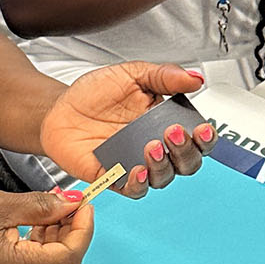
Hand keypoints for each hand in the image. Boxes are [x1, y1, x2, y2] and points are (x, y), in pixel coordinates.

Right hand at [0, 188, 92, 263]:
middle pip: (62, 262)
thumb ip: (39, 206)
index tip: (83, 205)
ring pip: (48, 262)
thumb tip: (68, 204)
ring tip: (53, 206)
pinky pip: (31, 260)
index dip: (83, 228)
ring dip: (57, 234)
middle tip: (72, 203)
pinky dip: (40, 239)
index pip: (70, 256)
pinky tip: (35, 218)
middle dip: (73, 230)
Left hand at [39, 62, 217, 197]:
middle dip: (186, 151)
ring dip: (163, 166)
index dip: (205, 137)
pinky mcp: (114, 178)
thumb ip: (164, 75)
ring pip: (164, 178)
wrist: (59, 108)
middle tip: (173, 133)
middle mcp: (156, 148)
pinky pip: (133, 189)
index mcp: (165, 123)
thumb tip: (196, 78)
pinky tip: (137, 170)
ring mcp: (136, 164)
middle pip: (188, 163)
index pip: (197, 138)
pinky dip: (138, 183)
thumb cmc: (95, 93)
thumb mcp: (131, 74)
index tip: (202, 128)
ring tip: (151, 146)